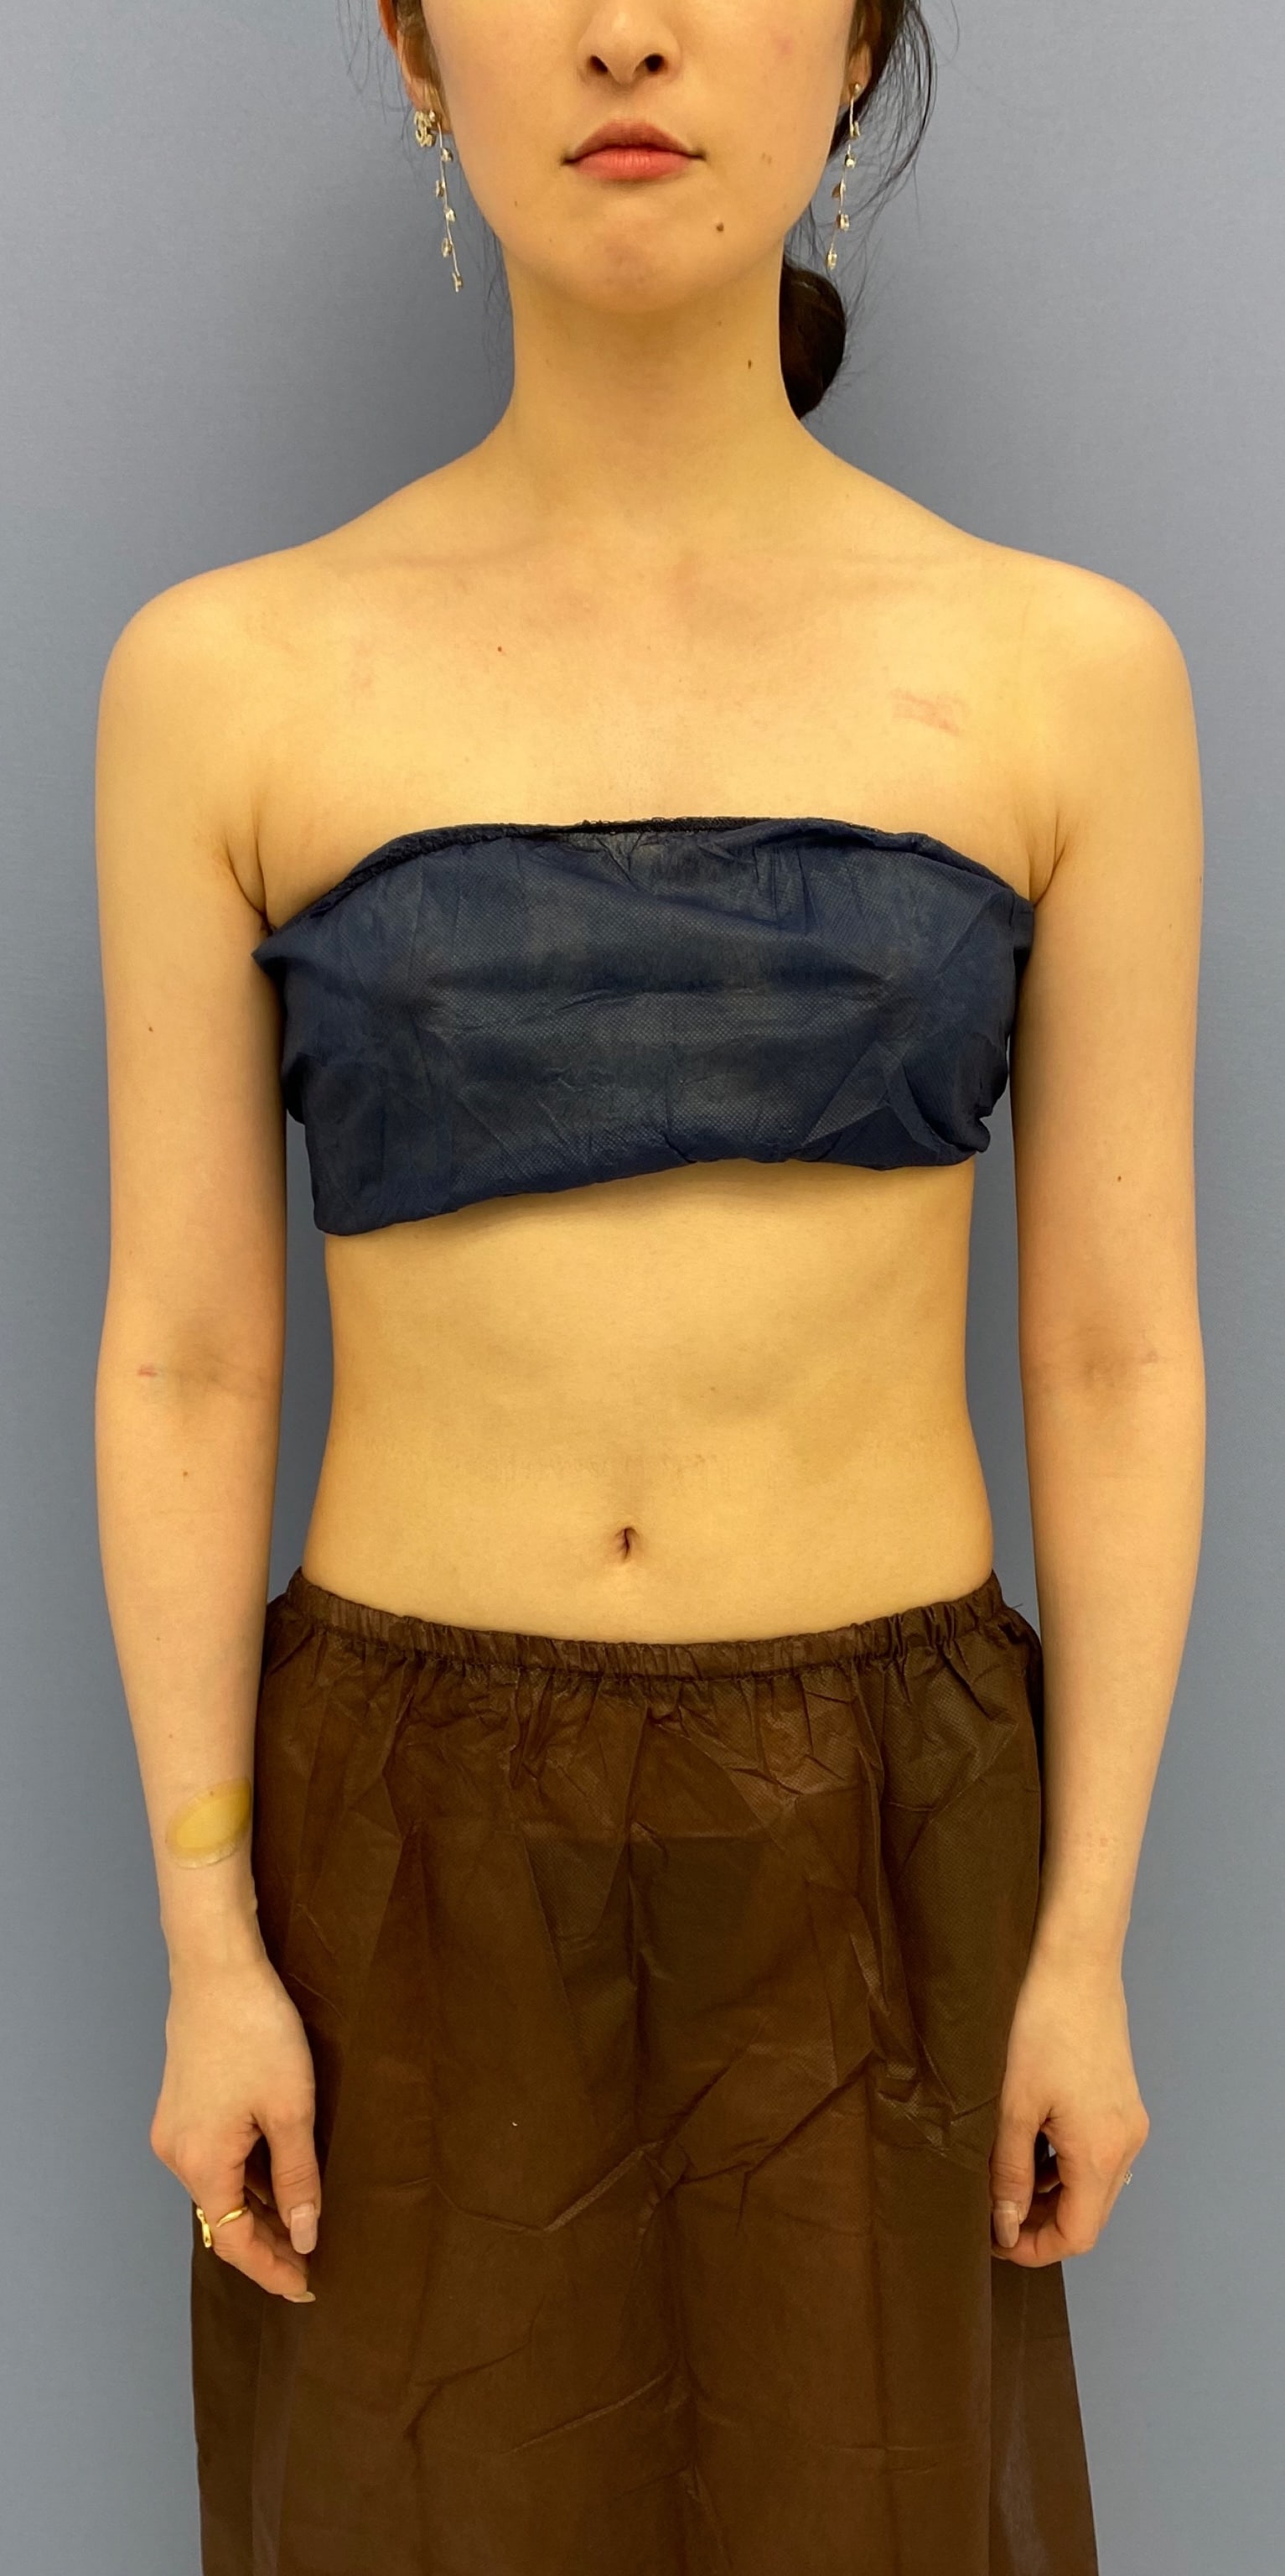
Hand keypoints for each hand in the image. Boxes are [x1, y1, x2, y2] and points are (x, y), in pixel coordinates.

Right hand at [151, 1951, 321, 2301]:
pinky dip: (244, 2177)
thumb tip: (302, 2235)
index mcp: (201, 2164)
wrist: (217, 1967)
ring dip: (256, 2209)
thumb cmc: (256, 2031)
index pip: (233, 2242)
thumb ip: (298, 2178)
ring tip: (301, 2223)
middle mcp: (176, 2154)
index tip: (306, 2287)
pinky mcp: (181, 2106)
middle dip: (265, 2243)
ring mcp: (174, 2129)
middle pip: (222, 2219)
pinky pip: (214, 2160)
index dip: (270, 2269)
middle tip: (310, 2262)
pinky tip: (276, 2176)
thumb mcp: (291, 2109)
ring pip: (219, 2188)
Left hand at [989, 1951, 1148, 2265]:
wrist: (1077, 1966)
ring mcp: (1130, 2124)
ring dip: (1054, 2196)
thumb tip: (1006, 2225)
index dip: (1036, 2248)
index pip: (1078, 2234)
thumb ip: (1011, 2173)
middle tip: (995, 2216)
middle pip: (1090, 2216)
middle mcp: (1126, 2146)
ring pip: (1095, 2187)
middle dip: (1043, 2226)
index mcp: (1101, 2154)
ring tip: (1006, 2180)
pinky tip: (1033, 2147)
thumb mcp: (1014, 2106)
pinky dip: (1067, 2167)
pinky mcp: (1124, 2104)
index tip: (996, 2241)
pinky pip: (1099, 2156)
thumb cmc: (1040, 2028)